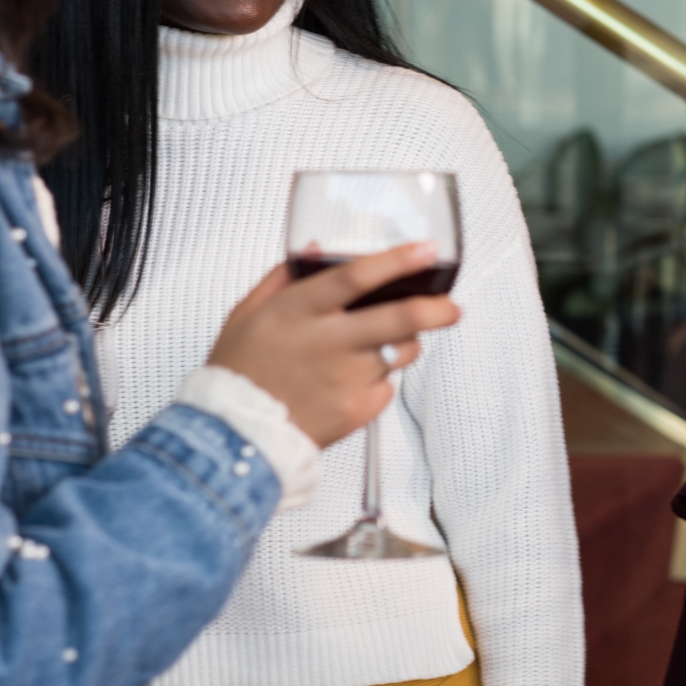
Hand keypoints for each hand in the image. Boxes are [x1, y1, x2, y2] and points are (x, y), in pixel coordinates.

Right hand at [208, 242, 458, 447]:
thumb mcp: (247, 314)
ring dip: (405, 343)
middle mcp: (329, 343)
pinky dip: (379, 379)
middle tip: (452, 307)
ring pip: (402, 351)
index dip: (397, 261)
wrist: (233, 436)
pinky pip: (387, 386)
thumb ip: (283, 277)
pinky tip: (353, 380)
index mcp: (300, 312)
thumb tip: (316, 250)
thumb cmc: (239, 371)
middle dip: (437, 309)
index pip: (356, 277)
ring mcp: (346, 378)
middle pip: (401, 317)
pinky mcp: (357, 410)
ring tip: (385, 343)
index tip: (426, 250)